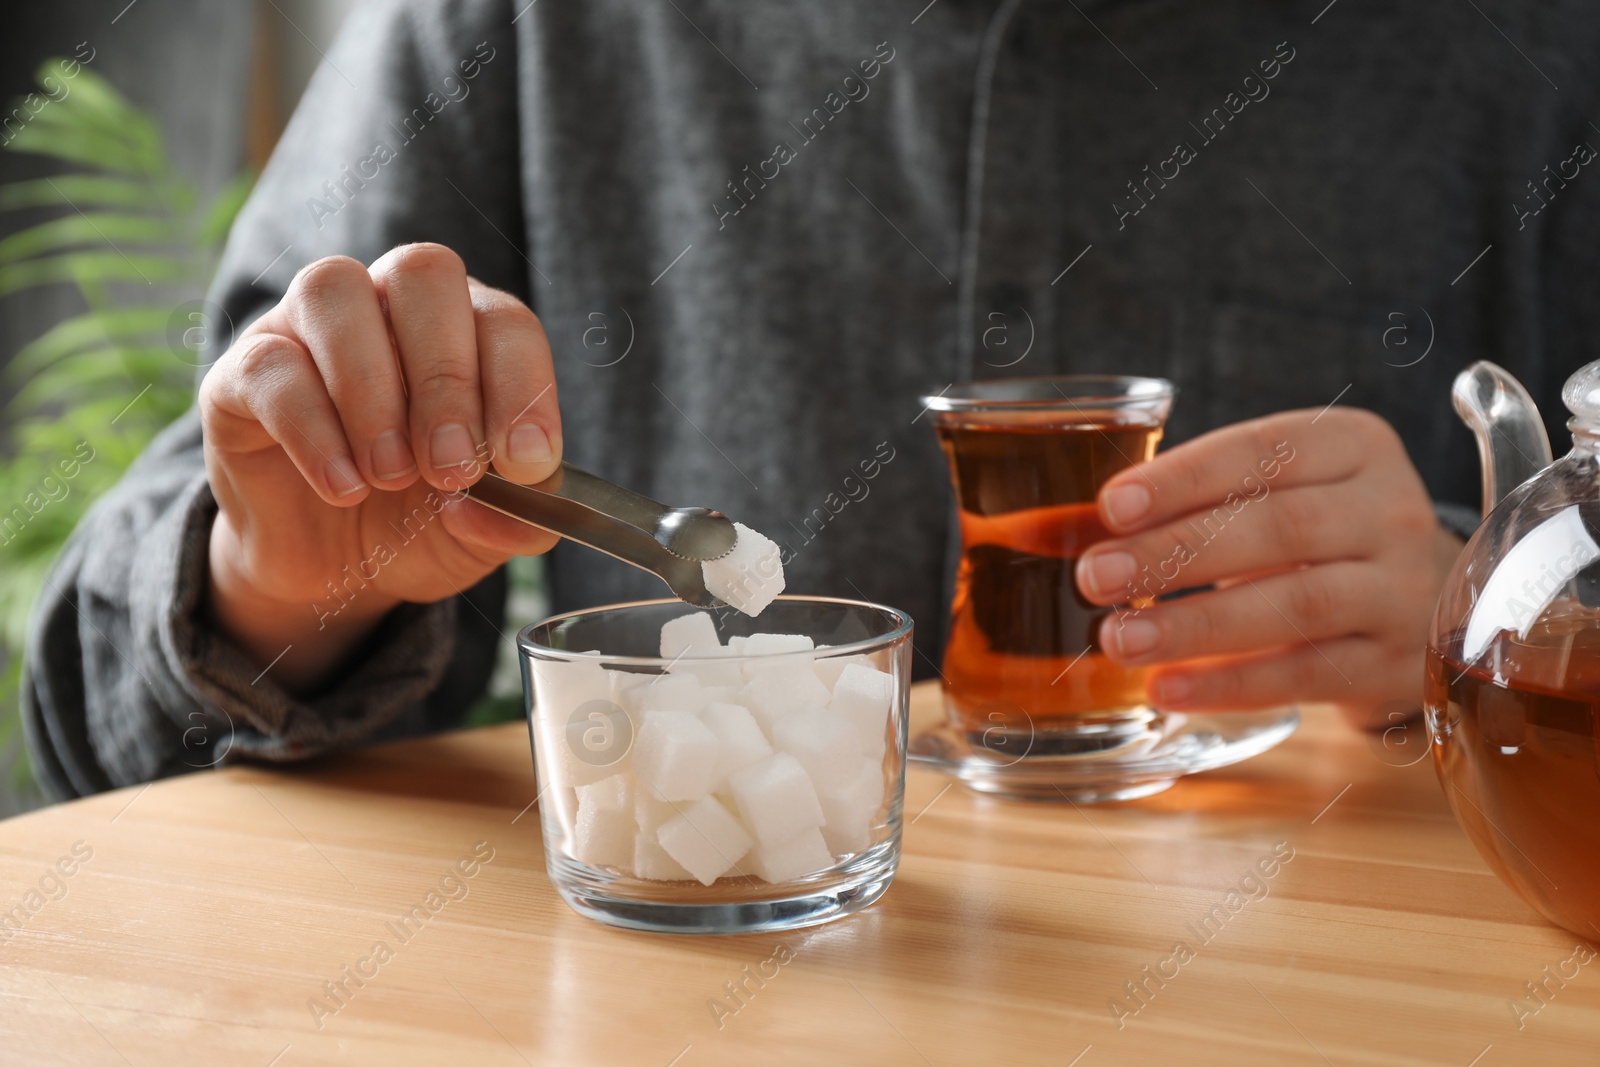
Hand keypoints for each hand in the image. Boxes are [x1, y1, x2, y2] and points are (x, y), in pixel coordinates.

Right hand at [199, 244, 561, 692]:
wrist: (328, 569)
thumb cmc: (420, 523)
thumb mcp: (486, 535)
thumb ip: (519, 518)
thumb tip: (519, 495)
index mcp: (468, 329)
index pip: (505, 321)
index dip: (522, 385)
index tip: (524, 462)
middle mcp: (390, 304)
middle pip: (423, 274)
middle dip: (446, 378)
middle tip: (450, 469)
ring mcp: (309, 325)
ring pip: (336, 292)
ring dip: (373, 391)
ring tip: (391, 476)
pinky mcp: (244, 369)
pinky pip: (270, 364)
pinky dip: (314, 430)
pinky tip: (343, 486)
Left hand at [1073, 408, 1462, 725]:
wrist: (1414, 598)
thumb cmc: (1306, 534)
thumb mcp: (1256, 495)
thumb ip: (1170, 504)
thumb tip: (1039, 531)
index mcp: (1352, 445)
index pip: (1264, 451)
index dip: (1185, 479)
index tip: (1111, 506)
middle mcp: (1389, 509)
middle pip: (1280, 528)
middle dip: (1176, 552)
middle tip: (1094, 577)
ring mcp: (1403, 589)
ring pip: (1298, 603)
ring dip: (1197, 624)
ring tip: (1118, 639)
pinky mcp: (1395, 663)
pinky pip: (1308, 674)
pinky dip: (1232, 684)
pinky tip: (1168, 688)